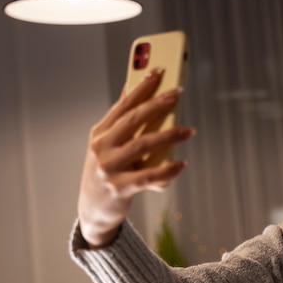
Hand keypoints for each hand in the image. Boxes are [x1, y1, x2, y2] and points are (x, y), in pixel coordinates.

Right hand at [77, 68, 194, 247]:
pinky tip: (182, 163)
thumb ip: (119, 122)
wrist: (92, 211)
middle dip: (157, 104)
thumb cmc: (106, 173)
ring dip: (170, 135)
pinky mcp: (120, 188)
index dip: (140, 87)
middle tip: (178, 93)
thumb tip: (130, 90)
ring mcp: (109, 168)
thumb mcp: (106, 146)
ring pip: (143, 145)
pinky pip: (149, 176)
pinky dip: (168, 169)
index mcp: (99, 134)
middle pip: (134, 120)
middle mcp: (102, 148)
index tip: (158, 72)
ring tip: (190, 130)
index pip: (122, 106)